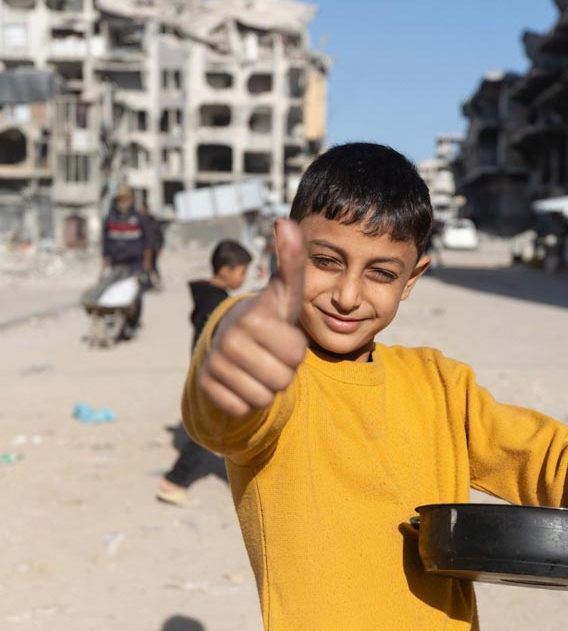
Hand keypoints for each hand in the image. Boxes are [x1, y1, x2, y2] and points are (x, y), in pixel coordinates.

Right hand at [198, 219, 307, 416]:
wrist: (230, 344)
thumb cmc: (268, 319)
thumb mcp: (286, 294)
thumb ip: (292, 261)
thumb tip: (286, 221)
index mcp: (253, 316)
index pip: (297, 354)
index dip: (295, 350)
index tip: (278, 334)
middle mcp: (228, 338)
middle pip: (283, 379)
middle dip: (283, 371)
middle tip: (269, 354)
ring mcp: (214, 364)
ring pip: (265, 397)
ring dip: (266, 387)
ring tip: (257, 367)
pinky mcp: (206, 388)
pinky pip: (244, 409)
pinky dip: (247, 401)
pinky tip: (241, 381)